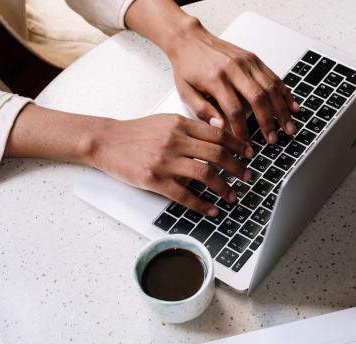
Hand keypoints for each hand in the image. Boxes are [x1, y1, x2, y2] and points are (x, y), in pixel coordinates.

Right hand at [6, 106, 253, 216]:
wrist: (106, 141)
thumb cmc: (136, 133)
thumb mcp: (165, 122)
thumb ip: (190, 128)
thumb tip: (219, 135)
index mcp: (180, 124)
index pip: (218, 134)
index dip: (238, 145)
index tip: (249, 154)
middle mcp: (175, 140)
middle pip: (217, 154)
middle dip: (237, 168)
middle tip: (248, 177)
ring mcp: (164, 161)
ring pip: (205, 174)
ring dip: (224, 188)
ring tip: (232, 196)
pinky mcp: (154, 180)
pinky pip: (185, 195)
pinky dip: (202, 204)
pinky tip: (212, 209)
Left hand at [168, 21, 299, 143]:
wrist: (189, 40)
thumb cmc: (188, 67)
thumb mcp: (186, 92)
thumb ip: (202, 111)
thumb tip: (221, 128)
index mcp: (216, 79)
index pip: (234, 111)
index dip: (243, 131)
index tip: (247, 146)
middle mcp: (234, 69)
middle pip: (258, 99)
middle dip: (269, 122)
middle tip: (274, 140)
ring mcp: (247, 62)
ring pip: (271, 87)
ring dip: (282, 110)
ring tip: (289, 128)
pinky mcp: (254, 58)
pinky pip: (274, 77)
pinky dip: (285, 93)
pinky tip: (292, 106)